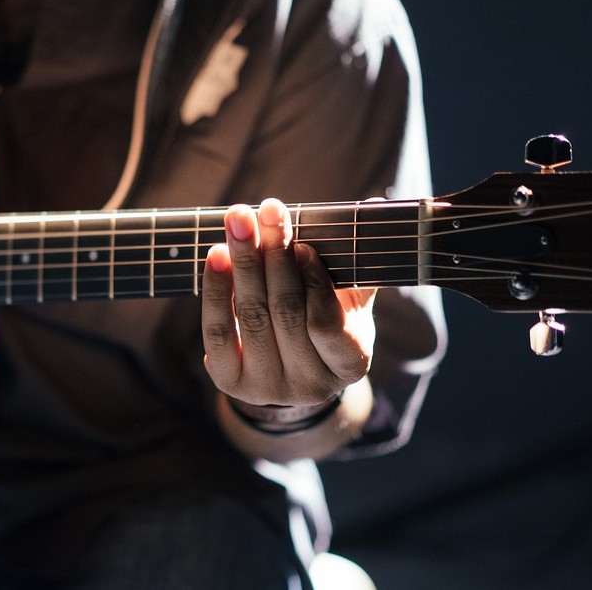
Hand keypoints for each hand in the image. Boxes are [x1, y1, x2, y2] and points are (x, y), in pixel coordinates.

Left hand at [201, 198, 375, 407]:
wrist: (288, 369)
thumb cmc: (325, 322)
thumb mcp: (349, 300)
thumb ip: (356, 261)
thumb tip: (374, 204)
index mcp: (349, 364)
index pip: (327, 324)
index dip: (314, 283)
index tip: (303, 245)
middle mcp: (309, 386)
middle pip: (285, 313)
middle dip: (275, 256)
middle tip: (268, 210)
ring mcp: (267, 388)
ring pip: (251, 317)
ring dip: (243, 263)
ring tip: (239, 221)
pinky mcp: (229, 381)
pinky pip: (218, 331)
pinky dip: (217, 290)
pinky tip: (217, 255)